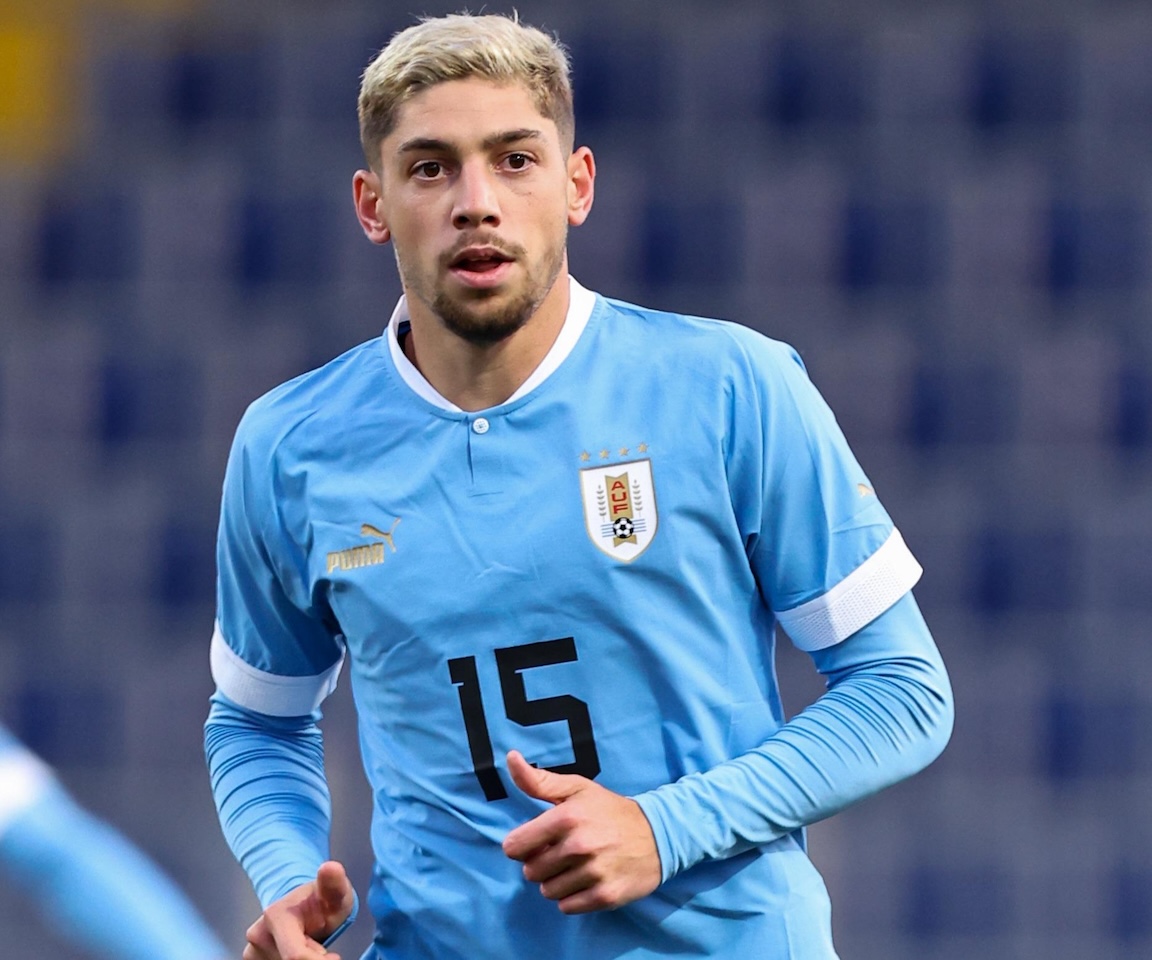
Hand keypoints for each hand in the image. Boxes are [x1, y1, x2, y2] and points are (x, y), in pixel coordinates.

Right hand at [242, 860, 354, 959]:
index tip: (335, 955)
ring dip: (304, 959)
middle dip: (311, 958)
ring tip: (310, 944)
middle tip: (322, 945)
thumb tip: (331, 867)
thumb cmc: (320, 899)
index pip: (296, 956)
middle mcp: (257, 936)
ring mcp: (252, 951)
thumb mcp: (335, 891)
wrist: (301, 904)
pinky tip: (301, 951)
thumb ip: (334, 882)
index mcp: (274, 916)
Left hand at [501, 750, 660, 913]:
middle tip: (561, 853)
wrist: (658, 834)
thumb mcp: (576, 788)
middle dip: (541, 863)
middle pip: (531, 872)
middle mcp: (579, 846)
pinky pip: (567, 907)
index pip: (515, 846)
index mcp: (566, 817)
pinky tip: (586, 881)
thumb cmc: (610, 810)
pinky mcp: (606, 896)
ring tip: (575, 867)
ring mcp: (594, 873)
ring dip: (556, 882)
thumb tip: (511, 757)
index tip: (537, 841)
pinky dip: (572, 897)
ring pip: (548, 891)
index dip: (521, 845)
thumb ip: (538, 780)